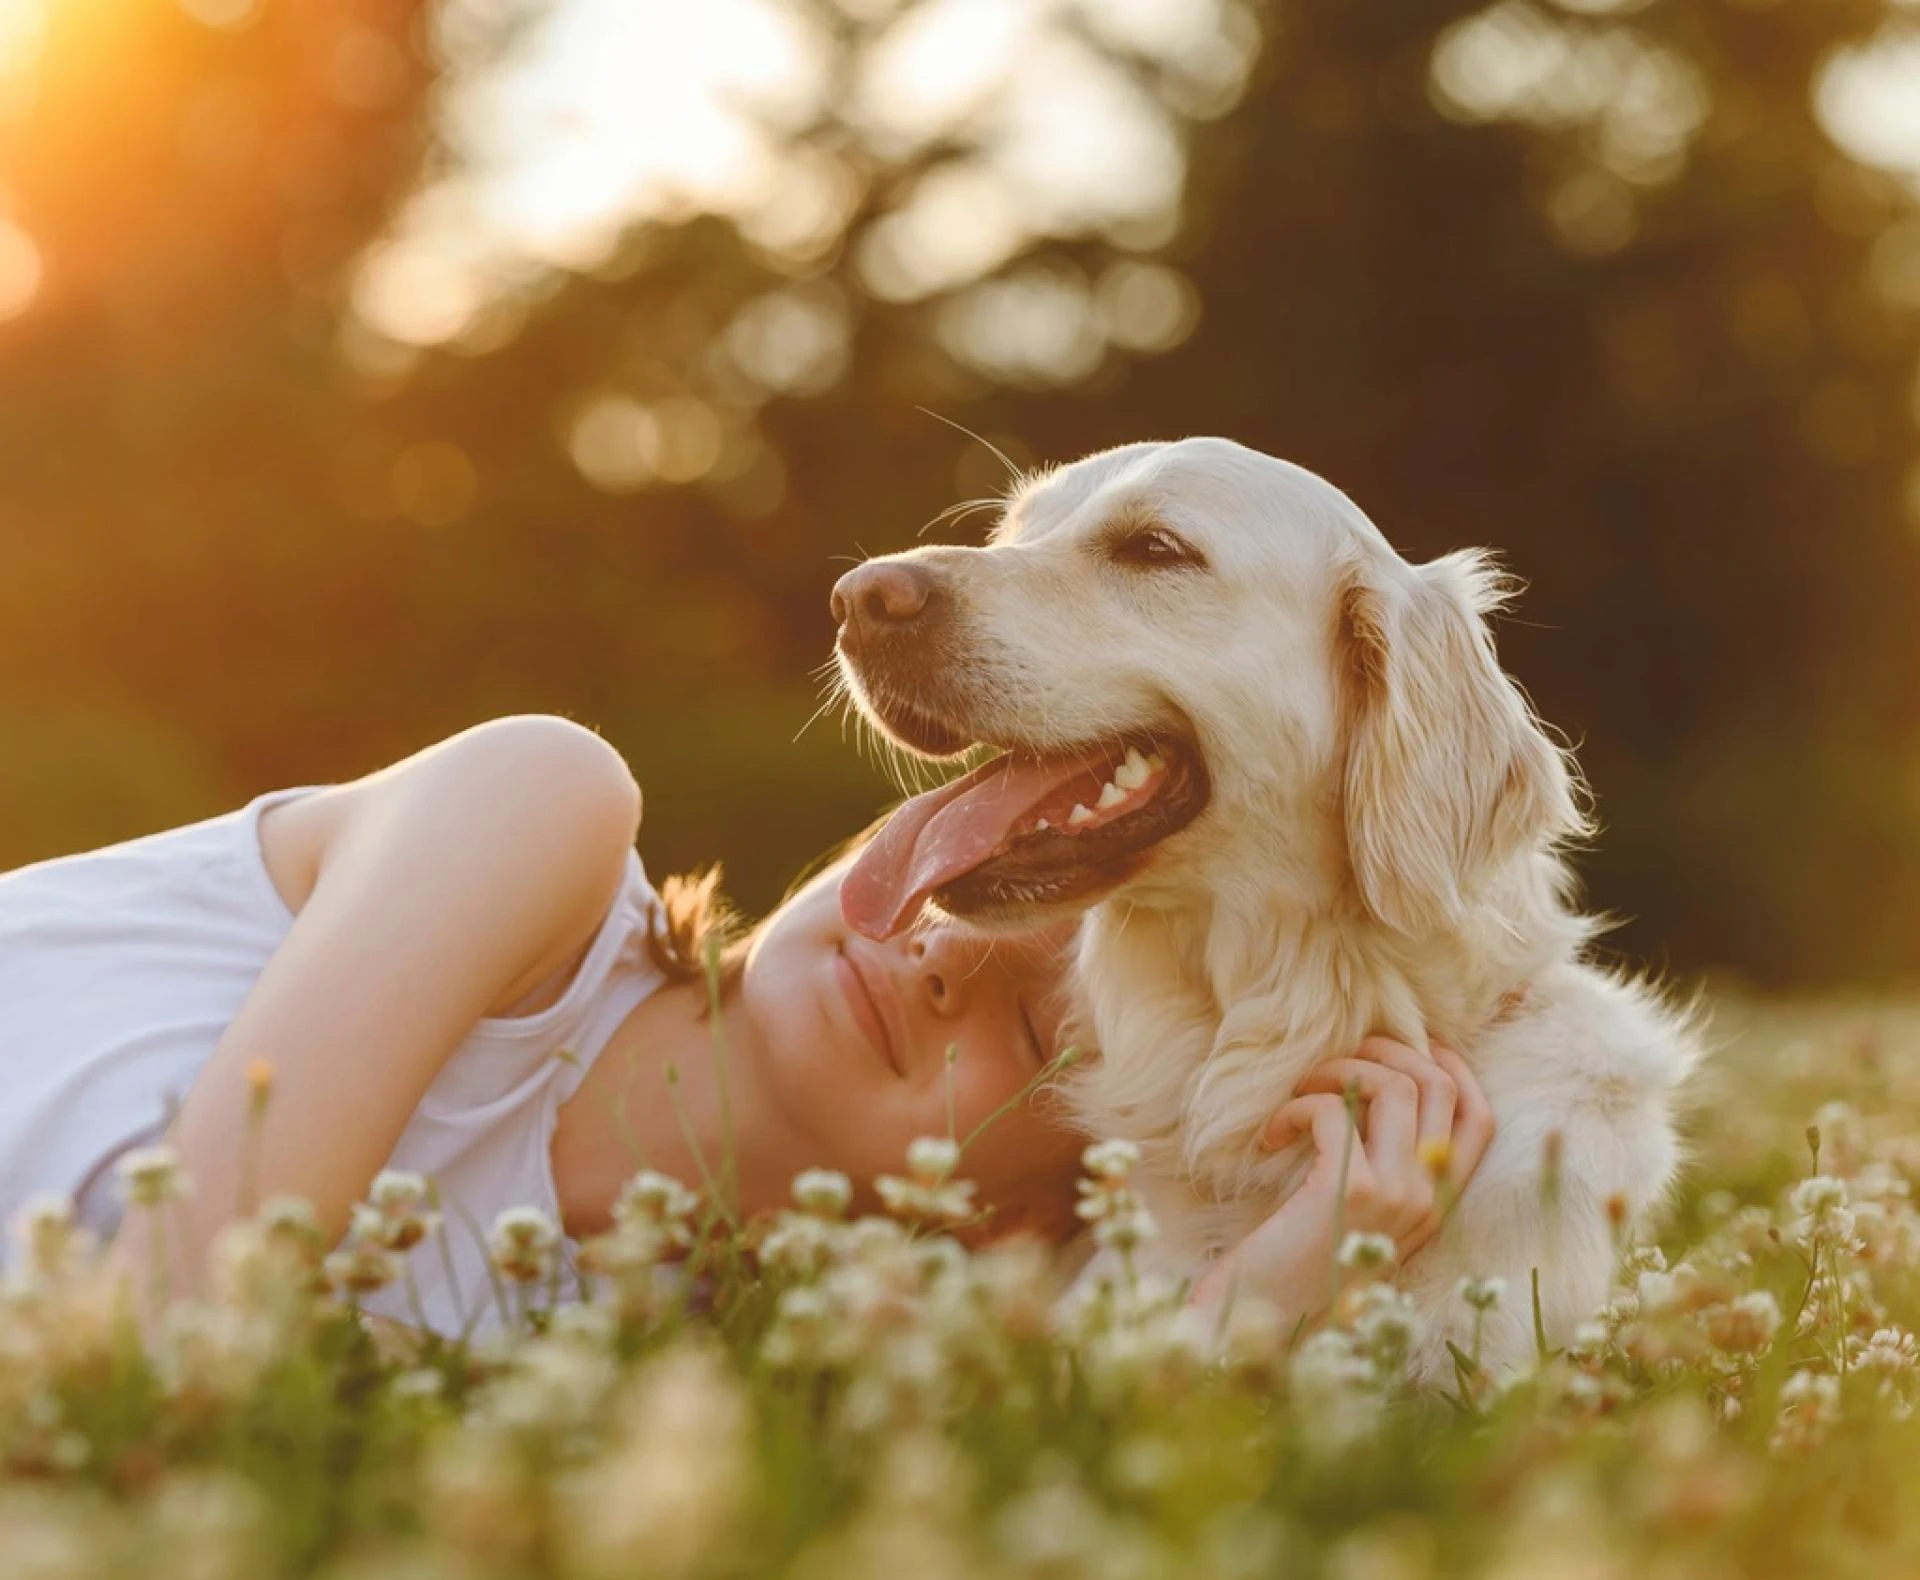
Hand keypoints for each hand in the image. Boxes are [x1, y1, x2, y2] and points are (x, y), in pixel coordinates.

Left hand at [1188, 1037, 1495, 1317]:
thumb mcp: (1357, 1214)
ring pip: (1396, 1085)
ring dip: (1340, 1070)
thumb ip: (1382, 1166)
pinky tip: (1270, 1136)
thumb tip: (1375, 1086)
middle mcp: (1430, 1199)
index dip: (1451, 1067)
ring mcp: (1399, 1195)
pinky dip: (1297, 1107)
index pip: (1482, 1119)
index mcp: (1439, 1206)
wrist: (1261, 1325)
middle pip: (1438, 1085)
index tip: (1407, 1044)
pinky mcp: (1353, 1190)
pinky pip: (1335, 1110)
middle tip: (1335, 1062)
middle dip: (1385, 1051)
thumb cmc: (1296, 1264)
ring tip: (1300, 1091)